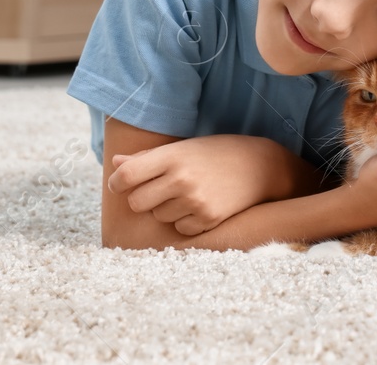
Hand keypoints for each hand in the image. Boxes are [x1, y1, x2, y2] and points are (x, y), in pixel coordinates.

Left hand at [108, 134, 288, 235]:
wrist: (260, 165)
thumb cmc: (216, 153)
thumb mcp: (184, 148)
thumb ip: (148, 158)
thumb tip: (116, 163)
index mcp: (172, 156)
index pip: (126, 176)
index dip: (117, 182)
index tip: (121, 184)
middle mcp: (181, 179)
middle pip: (137, 203)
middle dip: (142, 199)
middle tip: (158, 190)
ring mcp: (195, 200)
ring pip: (159, 217)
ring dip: (167, 209)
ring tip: (188, 193)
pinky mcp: (208, 218)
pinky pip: (180, 229)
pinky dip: (185, 221)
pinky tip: (200, 205)